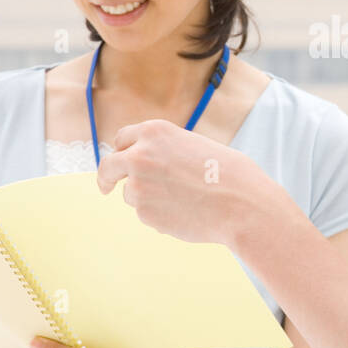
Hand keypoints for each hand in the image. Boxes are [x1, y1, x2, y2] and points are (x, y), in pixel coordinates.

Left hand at [95, 117, 288, 248]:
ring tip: (183, 200)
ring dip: (147, 198)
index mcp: (154, 132)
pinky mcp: (144, 213)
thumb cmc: (228, 173)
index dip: (121, 151)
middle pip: (108, 166)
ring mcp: (138, 185)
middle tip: (106, 187)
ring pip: (130, 194)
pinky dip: (159, 215)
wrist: (241, 204)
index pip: (122, 139)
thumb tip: (148, 164)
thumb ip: (166, 150)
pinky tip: (186, 213)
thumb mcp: (193, 145)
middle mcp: (139, 155)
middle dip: (106, 177)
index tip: (118, 163)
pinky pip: (145, 214)